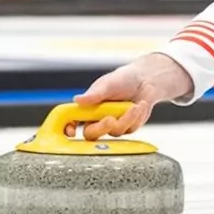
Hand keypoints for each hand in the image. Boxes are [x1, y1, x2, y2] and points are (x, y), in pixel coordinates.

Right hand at [68, 53, 192, 140]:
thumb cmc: (123, 80)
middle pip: (91, 134)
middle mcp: (97, 119)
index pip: (71, 121)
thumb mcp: (108, 84)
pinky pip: (129, 129)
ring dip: (125, 119)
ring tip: (134, 105)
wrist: (146, 80)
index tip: (71, 131)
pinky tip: (140, 105)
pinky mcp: (128, 127)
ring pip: (114, 132)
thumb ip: (94, 94)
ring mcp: (113, 125)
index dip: (67, 128)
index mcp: (87, 108)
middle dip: (101, 128)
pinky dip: (136, 117)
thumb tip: (78, 100)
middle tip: (110, 119)